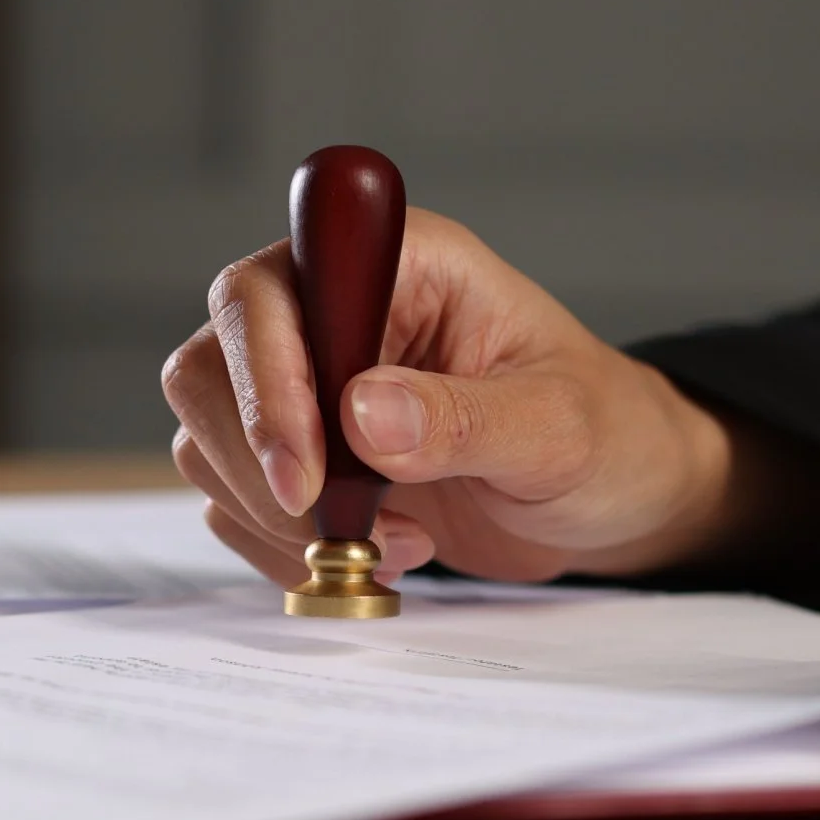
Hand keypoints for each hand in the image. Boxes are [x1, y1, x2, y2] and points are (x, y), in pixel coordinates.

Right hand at [163, 209, 819, 586]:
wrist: (610, 496)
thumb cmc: (604, 433)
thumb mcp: (557, 428)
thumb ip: (463, 420)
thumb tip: (361, 416)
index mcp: (395, 266)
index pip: (268, 295)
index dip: (265, 383)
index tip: (306, 477)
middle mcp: (333, 314)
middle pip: (208, 368)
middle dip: (260, 466)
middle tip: (341, 530)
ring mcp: (306, 387)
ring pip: (209, 443)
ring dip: (279, 519)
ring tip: (397, 541)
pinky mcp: (301, 456)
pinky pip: (234, 502)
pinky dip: (284, 548)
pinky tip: (378, 552)